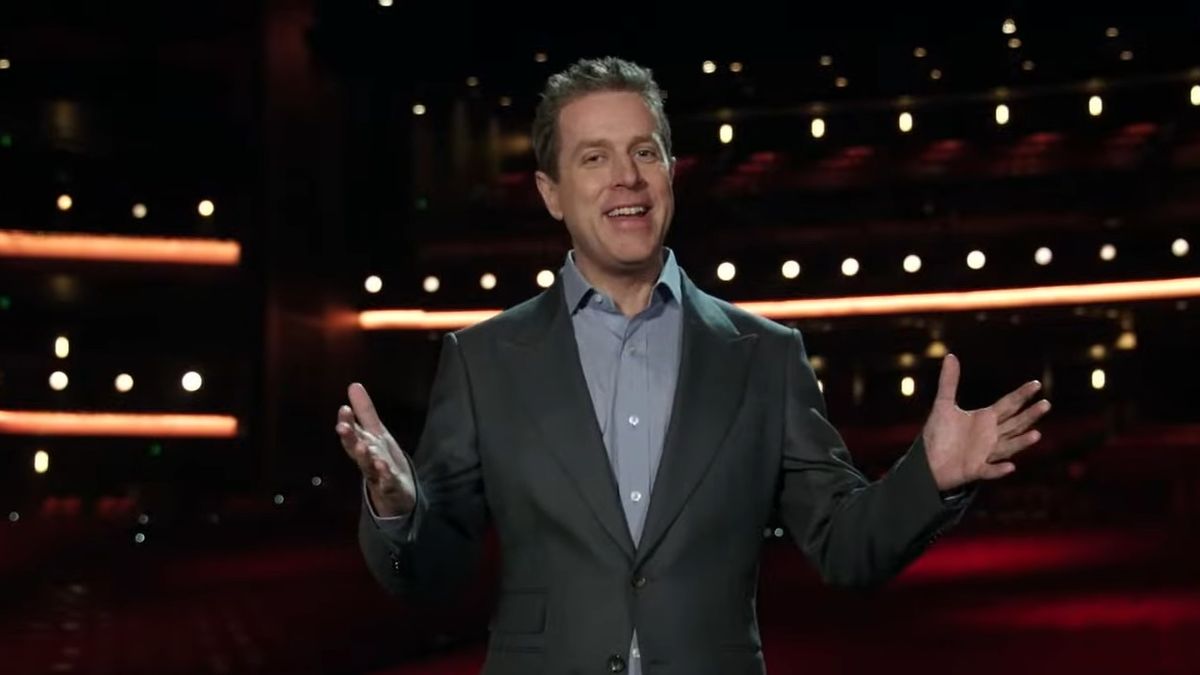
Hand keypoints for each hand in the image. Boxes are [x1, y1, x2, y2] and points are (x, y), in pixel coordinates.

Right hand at [335, 383, 415, 516]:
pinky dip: (385, 476)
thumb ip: (365, 411)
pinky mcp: (391, 488)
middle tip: (342, 427)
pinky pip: (387, 482)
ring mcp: (378, 476)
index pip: (353, 432)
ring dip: (364, 457)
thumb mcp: (376, 434)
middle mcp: (367, 461)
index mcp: (364, 446)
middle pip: (355, 449)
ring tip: (362, 447)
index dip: (348, 421)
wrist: (397, 496)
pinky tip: (384, 468)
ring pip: (368, 467)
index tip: (344, 408)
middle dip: (349, 439)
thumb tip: (354, 384)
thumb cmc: (382, 462)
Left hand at [922, 354, 1050, 491]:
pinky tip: (1010, 466)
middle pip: (1015, 423)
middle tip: (1046, 404)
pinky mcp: (975, 469)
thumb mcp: (943, 405)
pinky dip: (999, 469)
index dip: (1022, 394)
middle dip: (1029, 415)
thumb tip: (950, 356)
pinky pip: (990, 470)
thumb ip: (949, 381)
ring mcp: (985, 454)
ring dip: (1021, 442)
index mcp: (985, 419)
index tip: (1037, 384)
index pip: (1009, 404)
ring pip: (1008, 447)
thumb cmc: (939, 433)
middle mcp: (990, 435)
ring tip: (1036, 434)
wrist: (928, 461)